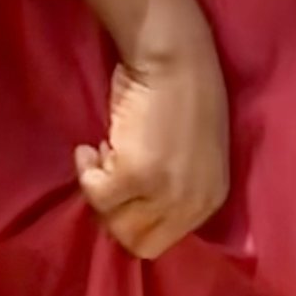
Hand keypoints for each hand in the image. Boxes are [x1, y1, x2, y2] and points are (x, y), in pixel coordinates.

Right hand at [76, 30, 229, 259]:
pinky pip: (96, 193)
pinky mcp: (138, 175)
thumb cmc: (177, 93)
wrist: (173, 55)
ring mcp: (167, 192)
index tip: (122, 182)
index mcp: (210, 200)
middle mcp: (194, 204)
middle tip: (110, 168)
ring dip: (101, 188)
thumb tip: (129, 209)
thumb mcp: (187, 157)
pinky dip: (86, 170)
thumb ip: (170, 187)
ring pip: (113, 222)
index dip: (131, 214)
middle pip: (135, 241)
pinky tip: (92, 144)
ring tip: (105, 152)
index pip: (160, 241)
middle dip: (114, 209)